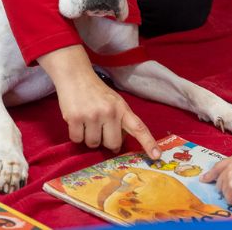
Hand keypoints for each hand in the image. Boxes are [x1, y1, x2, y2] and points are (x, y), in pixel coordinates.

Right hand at [38, 45, 159, 157]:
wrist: (75, 75)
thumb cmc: (96, 91)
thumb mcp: (114, 102)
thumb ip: (119, 121)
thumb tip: (117, 146)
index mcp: (122, 108)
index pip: (138, 127)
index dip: (148, 143)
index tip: (156, 156)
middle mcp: (109, 112)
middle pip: (112, 144)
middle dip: (106, 142)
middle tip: (100, 130)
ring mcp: (92, 115)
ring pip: (93, 144)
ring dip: (89, 138)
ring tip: (87, 122)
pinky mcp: (75, 118)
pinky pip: (77, 139)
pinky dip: (76, 134)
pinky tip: (77, 121)